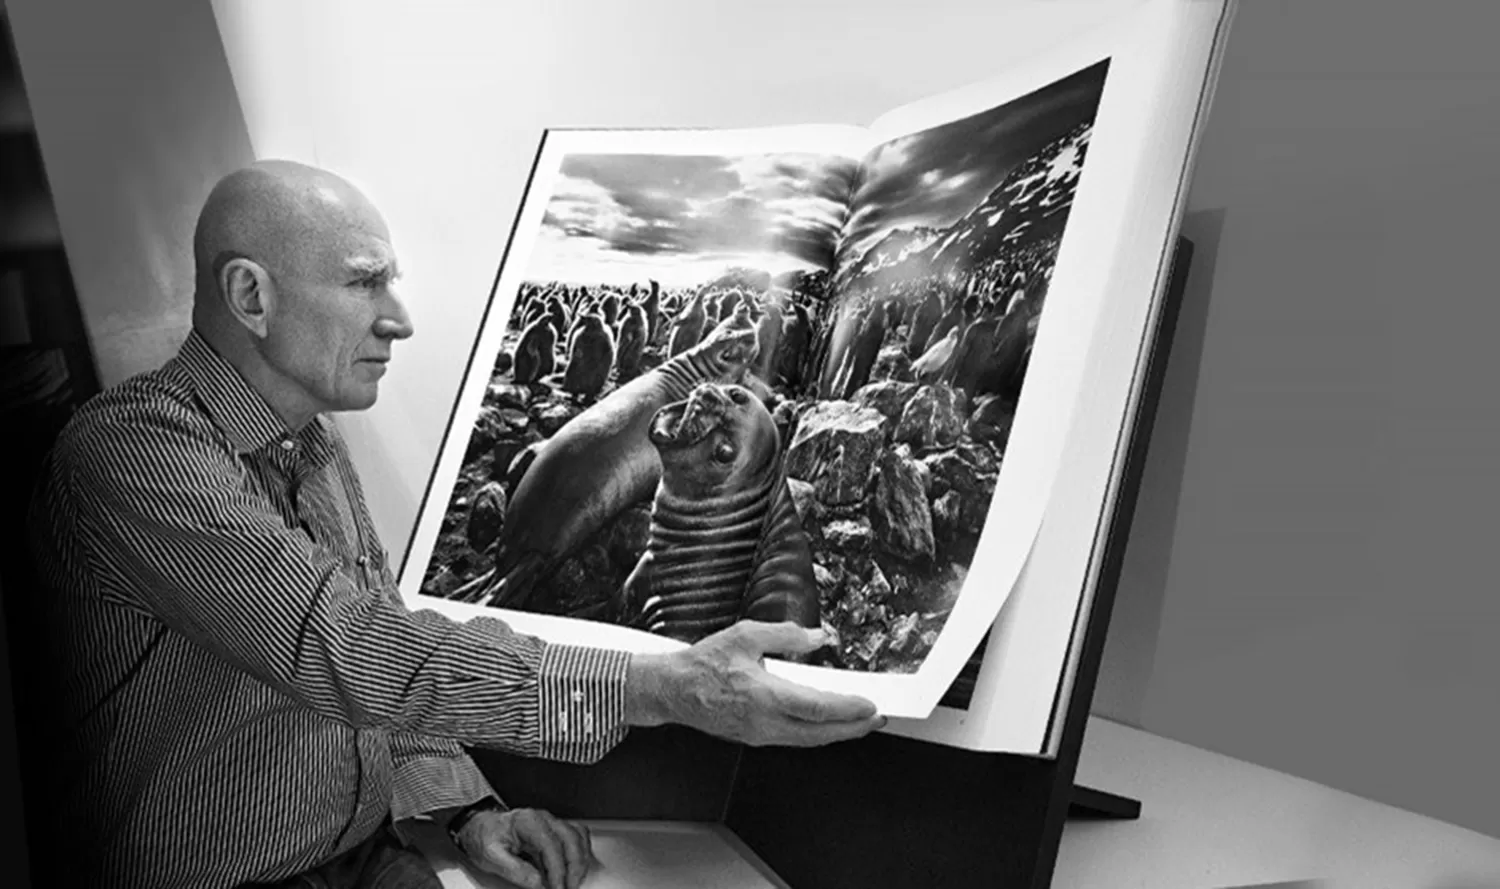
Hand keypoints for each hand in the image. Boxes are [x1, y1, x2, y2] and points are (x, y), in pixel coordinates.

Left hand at [453, 807, 592, 888]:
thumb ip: (516, 870)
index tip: (556, 887)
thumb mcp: (491, 857)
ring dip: (580, 861)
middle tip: (567, 887)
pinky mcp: (555, 830)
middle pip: (570, 838)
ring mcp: (551, 822)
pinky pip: (577, 836)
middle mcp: (543, 818)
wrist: (480, 828)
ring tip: (573, 881)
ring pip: (578, 836)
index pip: (550, 844)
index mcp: (527, 822)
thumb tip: (538, 884)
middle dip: (573, 867)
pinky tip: (576, 868)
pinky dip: (581, 853)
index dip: (557, 869)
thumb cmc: (484, 838)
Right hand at [624, 620, 885, 746]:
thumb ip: (785, 635)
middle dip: (852, 728)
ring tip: (859, 722)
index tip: (870, 705)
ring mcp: (760, 735)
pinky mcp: (755, 738)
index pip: (817, 709)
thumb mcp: (745, 635)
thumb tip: (818, 637)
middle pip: (819, 733)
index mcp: (764, 696)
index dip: (848, 710)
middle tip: (876, 718)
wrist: (673, 690)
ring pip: (808, 740)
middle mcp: (764, 722)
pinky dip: (816, 733)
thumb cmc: (704, 663)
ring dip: (837, 733)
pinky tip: (825, 725)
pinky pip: (794, 739)